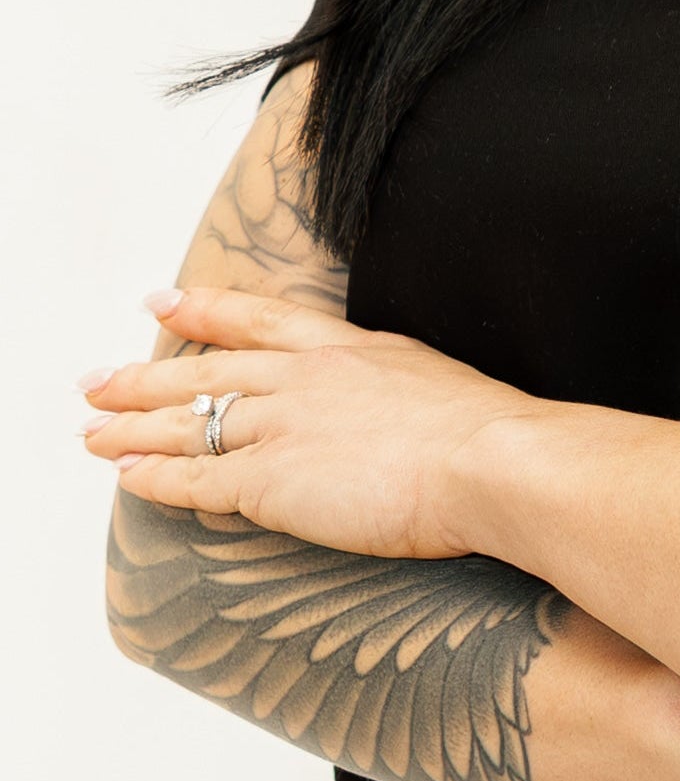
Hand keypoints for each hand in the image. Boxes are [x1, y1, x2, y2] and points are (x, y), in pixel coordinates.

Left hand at [77, 284, 531, 557]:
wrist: (489, 457)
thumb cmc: (480, 429)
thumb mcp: (428, 379)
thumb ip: (389, 384)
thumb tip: (384, 399)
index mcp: (346, 348)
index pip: (258, 319)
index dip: (205, 309)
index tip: (162, 299)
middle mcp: (304, 377)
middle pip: (206, 370)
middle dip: (143, 373)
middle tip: (95, 377)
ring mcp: (283, 425)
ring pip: (189, 422)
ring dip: (131, 426)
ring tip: (88, 429)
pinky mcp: (272, 481)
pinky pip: (196, 478)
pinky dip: (154, 476)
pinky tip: (125, 474)